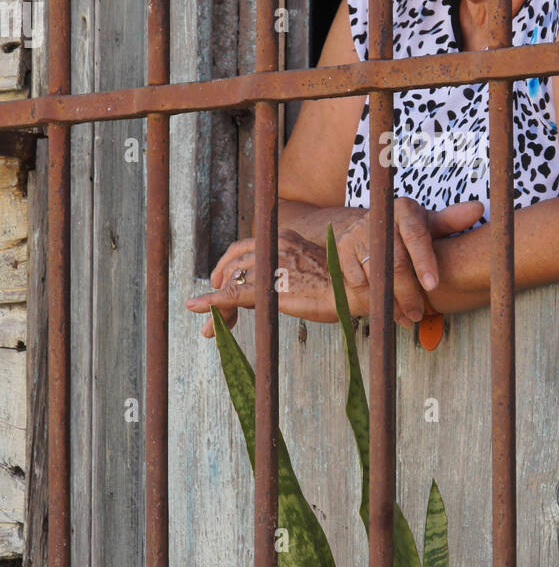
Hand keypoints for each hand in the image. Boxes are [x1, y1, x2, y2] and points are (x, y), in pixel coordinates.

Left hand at [186, 228, 339, 336]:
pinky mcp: (268, 287)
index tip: (224, 283)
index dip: (230, 267)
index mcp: (283, 238)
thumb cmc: (340, 285)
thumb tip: (272, 289)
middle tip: (214, 307)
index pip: (245, 249)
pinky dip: (210, 301)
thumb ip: (287, 272)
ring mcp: (269, 265)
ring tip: (210, 328)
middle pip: (234, 266)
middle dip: (221, 287)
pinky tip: (195, 307)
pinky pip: (231, 294)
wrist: (354, 290)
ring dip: (216, 304)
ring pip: (231, 283)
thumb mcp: (309, 269)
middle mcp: (273, 246)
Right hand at [336, 197, 483, 326]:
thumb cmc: (408, 227)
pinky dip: (370, 299)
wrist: (368, 223)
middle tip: (419, 315)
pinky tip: (383, 310)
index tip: (433, 285)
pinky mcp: (342, 249)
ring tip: (405, 319)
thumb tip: (478, 210)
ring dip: (391, 302)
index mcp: (404, 210)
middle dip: (408, 293)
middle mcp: (379, 219)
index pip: (416, 236)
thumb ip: (451, 221)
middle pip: (394, 262)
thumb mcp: (429, 222)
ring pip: (375, 275)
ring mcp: (357, 234)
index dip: (424, 261)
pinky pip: (356, 281)